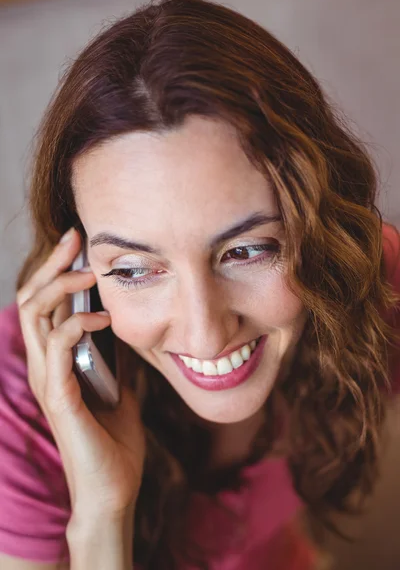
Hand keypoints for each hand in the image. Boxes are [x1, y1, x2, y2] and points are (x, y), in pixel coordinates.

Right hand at [17, 227, 145, 520]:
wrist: (114, 491)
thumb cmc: (114, 445)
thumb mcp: (122, 392)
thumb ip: (119, 365)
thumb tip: (135, 340)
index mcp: (58, 363)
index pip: (44, 306)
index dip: (55, 272)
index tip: (78, 245)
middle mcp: (46, 367)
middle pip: (31, 301)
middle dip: (51, 266)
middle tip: (74, 239)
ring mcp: (49, 381)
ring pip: (35, 317)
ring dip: (61, 288)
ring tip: (90, 273)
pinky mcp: (60, 398)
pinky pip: (58, 349)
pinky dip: (76, 325)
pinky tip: (102, 318)